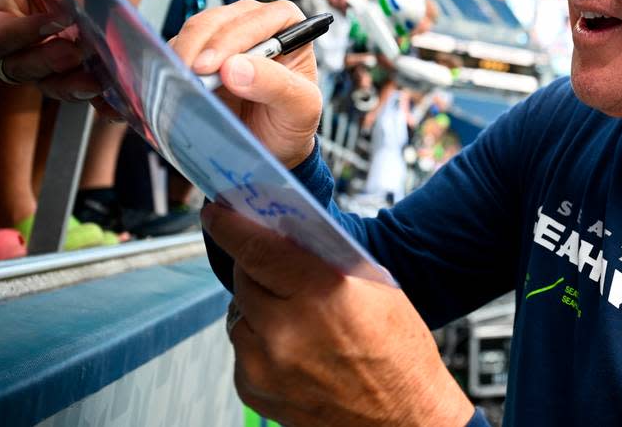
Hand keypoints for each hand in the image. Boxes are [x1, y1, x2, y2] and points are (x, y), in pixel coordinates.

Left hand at [0, 0, 120, 98]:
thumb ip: (115, 24)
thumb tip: (127, 58)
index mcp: (72, 48)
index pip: (86, 83)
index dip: (103, 100)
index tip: (122, 106)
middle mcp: (37, 51)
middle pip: (53, 86)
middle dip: (75, 87)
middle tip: (98, 79)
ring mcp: (5, 43)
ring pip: (22, 72)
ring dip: (50, 63)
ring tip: (74, 48)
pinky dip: (26, 36)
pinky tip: (49, 22)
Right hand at [169, 0, 320, 168]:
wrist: (269, 144)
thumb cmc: (291, 120)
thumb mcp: (300, 109)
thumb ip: (276, 86)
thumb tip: (236, 68)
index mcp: (288, 26)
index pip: (260, 18)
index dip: (233, 38)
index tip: (214, 66)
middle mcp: (255, 24)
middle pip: (221, 20)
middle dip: (202, 46)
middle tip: (190, 77)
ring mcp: (224, 36)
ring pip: (195, 31)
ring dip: (185, 55)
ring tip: (183, 83)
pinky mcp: (200, 53)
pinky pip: (180, 48)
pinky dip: (173, 64)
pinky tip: (176, 83)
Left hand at [202, 203, 474, 426]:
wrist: (404, 420)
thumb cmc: (400, 357)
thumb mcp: (377, 290)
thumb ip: (326, 261)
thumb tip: (287, 234)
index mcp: (323, 293)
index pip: (257, 248)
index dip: (231, 226)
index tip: (217, 215)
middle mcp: (288, 329)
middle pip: (244, 278)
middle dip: (256, 267)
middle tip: (276, 269)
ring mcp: (267, 364)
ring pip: (239, 314)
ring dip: (259, 308)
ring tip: (296, 318)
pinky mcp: (254, 389)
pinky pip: (242, 349)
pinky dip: (260, 342)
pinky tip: (293, 348)